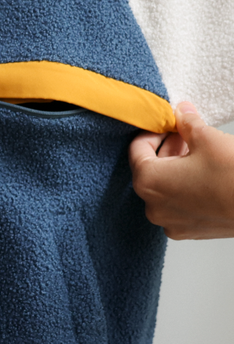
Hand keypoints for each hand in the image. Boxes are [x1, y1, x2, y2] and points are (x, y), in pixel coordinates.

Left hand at [129, 102, 233, 239]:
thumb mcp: (206, 138)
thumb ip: (186, 123)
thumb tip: (182, 112)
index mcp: (148, 181)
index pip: (137, 149)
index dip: (153, 132)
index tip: (168, 125)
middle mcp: (153, 207)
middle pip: (148, 169)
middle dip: (166, 149)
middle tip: (184, 135)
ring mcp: (171, 223)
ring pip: (163, 188)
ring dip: (175, 168)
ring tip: (197, 153)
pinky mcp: (189, 231)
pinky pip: (177, 204)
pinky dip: (184, 188)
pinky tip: (204, 175)